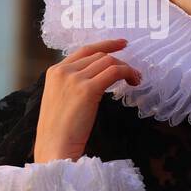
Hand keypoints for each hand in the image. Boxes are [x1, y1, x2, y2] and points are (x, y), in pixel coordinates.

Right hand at [34, 38, 141, 163]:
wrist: (55, 146)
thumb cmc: (60, 131)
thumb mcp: (61, 100)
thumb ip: (72, 86)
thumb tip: (96, 80)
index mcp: (55, 72)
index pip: (84, 50)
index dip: (106, 45)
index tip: (122, 44)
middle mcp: (63, 71)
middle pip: (99, 55)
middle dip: (120, 61)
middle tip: (134, 74)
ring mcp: (74, 78)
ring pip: (108, 61)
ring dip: (127, 68)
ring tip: (136, 80)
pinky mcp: (87, 89)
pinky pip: (114, 71)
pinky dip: (128, 73)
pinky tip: (134, 82)